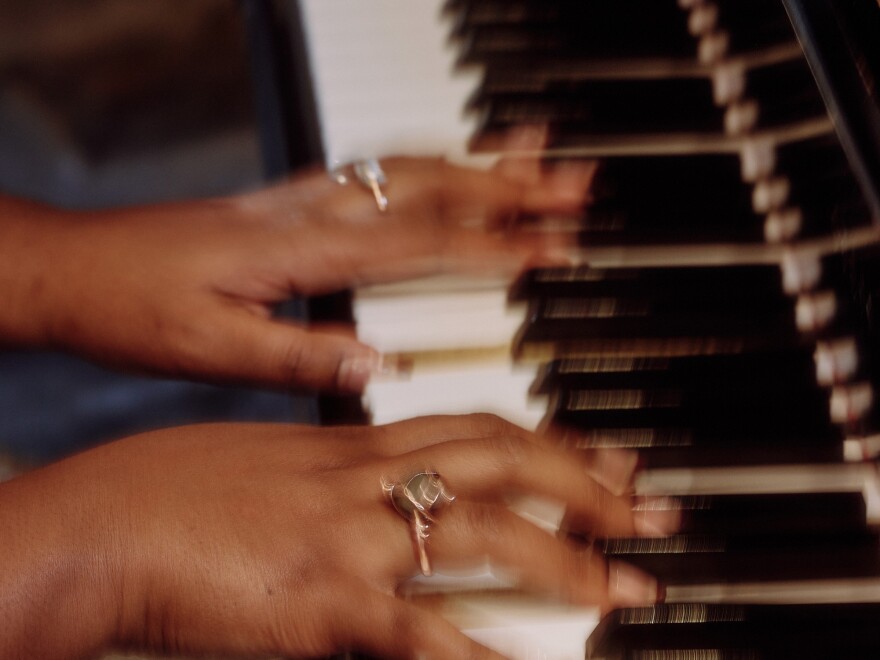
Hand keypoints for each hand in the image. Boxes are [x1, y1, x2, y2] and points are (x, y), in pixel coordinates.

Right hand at [0, 414, 672, 658]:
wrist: (108, 523)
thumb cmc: (174, 489)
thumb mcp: (271, 462)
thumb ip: (335, 470)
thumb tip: (380, 480)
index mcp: (352, 443)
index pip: (475, 425)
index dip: (548, 437)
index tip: (600, 455)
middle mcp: (366, 478)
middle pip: (503, 460)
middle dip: (587, 482)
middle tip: (649, 509)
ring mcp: (352, 537)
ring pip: (485, 531)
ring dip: (565, 559)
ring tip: (626, 589)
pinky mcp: (327, 602)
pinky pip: (423, 627)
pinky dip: (481, 650)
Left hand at [4, 145, 592, 392]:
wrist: (74, 268)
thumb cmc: (133, 308)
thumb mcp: (213, 351)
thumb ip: (300, 357)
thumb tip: (378, 369)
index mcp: (299, 251)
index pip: (419, 245)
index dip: (494, 248)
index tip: (552, 250)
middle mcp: (309, 211)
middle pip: (429, 187)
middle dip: (510, 187)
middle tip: (573, 187)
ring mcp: (300, 197)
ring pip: (406, 167)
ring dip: (477, 162)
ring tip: (533, 157)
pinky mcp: (288, 198)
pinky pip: (372, 168)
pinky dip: (425, 161)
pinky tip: (447, 164)